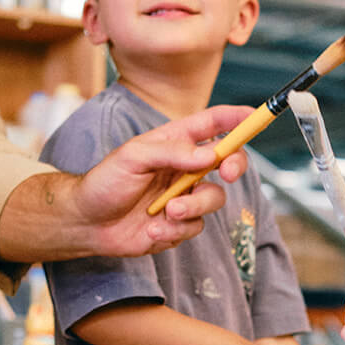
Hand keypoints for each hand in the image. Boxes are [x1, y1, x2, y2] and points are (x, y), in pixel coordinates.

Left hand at [72, 105, 254, 255]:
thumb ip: (172, 152)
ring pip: (213, 200)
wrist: (88, 223)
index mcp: (175, 142)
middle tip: (225, 173)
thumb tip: (210, 154)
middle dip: (233, 166)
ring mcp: (186, 196)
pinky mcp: (181, 224)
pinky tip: (151, 229)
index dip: (237, 119)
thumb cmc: (105, 182)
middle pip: (228, 162)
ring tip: (166, 212)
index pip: (213, 125)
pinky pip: (196, 226)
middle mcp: (186, 168)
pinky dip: (175, 229)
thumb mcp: (133, 156)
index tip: (256, 115)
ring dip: (191, 208)